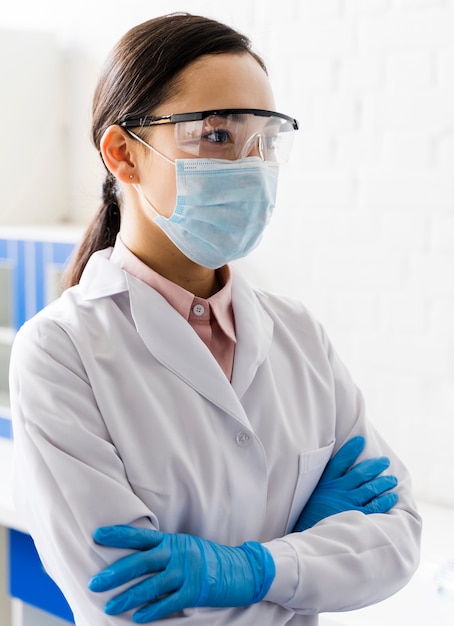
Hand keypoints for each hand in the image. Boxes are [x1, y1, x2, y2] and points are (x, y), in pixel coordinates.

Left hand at [89, 526, 274, 622]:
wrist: (241, 569)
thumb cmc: (207, 559)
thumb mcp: (185, 547)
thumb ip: (163, 551)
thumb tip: (134, 560)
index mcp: (172, 540)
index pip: (141, 535)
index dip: (119, 534)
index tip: (97, 535)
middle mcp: (177, 553)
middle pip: (141, 562)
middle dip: (115, 573)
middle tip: (94, 582)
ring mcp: (187, 571)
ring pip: (152, 585)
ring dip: (129, 597)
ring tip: (110, 606)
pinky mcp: (196, 590)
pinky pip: (170, 602)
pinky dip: (153, 611)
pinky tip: (138, 618)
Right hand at [293, 436, 397, 531]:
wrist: (307, 539)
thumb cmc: (307, 518)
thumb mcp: (309, 496)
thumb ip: (322, 486)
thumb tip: (335, 476)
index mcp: (325, 483)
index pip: (339, 461)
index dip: (351, 449)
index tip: (361, 440)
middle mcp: (338, 491)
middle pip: (360, 473)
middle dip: (375, 465)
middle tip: (385, 461)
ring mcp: (348, 503)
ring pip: (370, 488)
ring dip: (383, 482)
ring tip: (392, 479)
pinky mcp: (355, 517)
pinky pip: (375, 506)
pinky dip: (385, 501)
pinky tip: (392, 497)